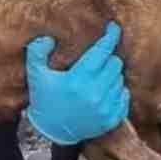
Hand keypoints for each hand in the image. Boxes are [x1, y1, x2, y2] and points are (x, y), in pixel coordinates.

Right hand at [24, 22, 130, 145]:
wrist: (52, 132)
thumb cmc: (45, 100)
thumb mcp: (36, 75)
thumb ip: (37, 53)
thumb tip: (48, 38)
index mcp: (78, 80)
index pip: (102, 52)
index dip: (110, 36)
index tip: (114, 27)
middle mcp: (94, 93)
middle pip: (115, 63)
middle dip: (107, 58)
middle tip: (96, 61)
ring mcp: (105, 108)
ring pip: (120, 79)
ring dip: (111, 75)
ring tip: (97, 78)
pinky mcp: (111, 119)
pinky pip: (124, 95)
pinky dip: (117, 90)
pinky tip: (104, 91)